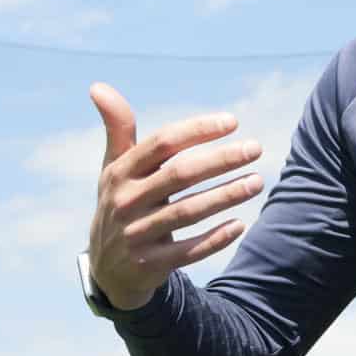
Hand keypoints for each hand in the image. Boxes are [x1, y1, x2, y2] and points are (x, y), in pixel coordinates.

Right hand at [86, 82, 264, 309]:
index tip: (233, 122)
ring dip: (226, 196)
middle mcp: (126, 201)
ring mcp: (136, 235)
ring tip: (257, 182)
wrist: (106, 268)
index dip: (197, 130)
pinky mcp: (149, 264)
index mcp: (121, 172)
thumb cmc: (121, 203)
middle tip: (256, 148)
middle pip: (180, 175)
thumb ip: (118, 129)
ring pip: (188, 212)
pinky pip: (187, 251)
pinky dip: (214, 239)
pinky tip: (240, 225)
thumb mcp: (114, 168)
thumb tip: (97, 86)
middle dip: (221, 160)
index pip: (162, 144)